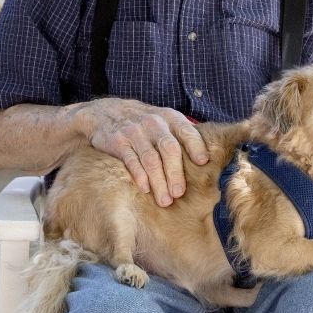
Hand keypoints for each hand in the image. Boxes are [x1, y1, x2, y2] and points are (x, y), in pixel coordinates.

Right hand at [77, 98, 208, 206]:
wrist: (105, 112)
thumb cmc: (144, 122)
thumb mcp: (164, 119)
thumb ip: (182, 134)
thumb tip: (207, 159)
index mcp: (169, 118)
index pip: (186, 131)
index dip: (196, 146)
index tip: (203, 163)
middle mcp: (154, 123)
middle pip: (169, 149)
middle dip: (175, 173)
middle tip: (179, 193)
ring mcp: (135, 132)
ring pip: (151, 159)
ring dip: (159, 181)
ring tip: (165, 200)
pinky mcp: (118, 142)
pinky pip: (131, 161)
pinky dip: (139, 176)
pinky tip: (146, 189)